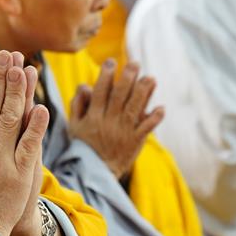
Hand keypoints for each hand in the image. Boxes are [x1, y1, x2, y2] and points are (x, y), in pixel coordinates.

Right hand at [67, 61, 163, 179]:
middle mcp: (109, 122)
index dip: (105, 75)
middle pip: (119, 96)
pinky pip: (146, 128)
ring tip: (151, 78)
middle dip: (127, 78)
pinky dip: (154, 118)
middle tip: (134, 63)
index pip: (100, 92)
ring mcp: (123, 132)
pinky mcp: (135, 141)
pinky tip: (161, 108)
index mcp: (93, 117)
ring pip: (134, 109)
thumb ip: (78, 104)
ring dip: (144, 93)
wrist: (95, 173)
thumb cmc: (84, 146)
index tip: (111, 62)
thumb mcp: (74, 126)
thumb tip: (85, 85)